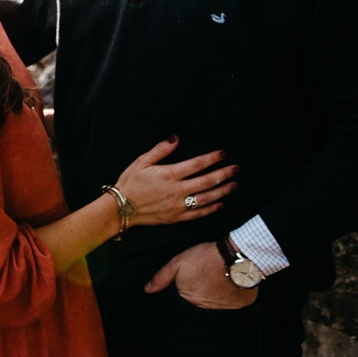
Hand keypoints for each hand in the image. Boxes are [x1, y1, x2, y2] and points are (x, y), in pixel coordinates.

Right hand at [112, 137, 237, 226]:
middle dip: (224, 174)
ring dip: (222, 191)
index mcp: (169, 174)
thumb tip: (176, 138)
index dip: (212, 158)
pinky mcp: (177, 218)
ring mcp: (178, 206)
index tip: (223, 154)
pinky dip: (211, 209)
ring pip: (206, 198)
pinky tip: (221, 204)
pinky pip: (198, 214)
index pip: (197, 164)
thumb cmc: (130, 182)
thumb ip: (160, 150)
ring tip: (234, 185)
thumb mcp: (141, 161)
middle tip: (236, 169)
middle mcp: (177, 191)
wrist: (121, 208)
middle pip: (207, 181)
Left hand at [145, 241, 257, 308]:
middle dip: (198, 296)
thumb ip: (162, 277)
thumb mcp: (178, 263)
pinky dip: (228, 298)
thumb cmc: (204, 258)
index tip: (192, 282)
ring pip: (213, 307)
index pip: (182, 303)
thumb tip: (147, 290)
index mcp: (188, 300)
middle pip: (197, 306)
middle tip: (204, 281)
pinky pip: (230, 306)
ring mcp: (222, 310)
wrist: (234, 255)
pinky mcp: (237, 306)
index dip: (184, 293)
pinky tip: (227, 286)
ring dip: (212, 299)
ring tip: (215, 282)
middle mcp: (204, 309)